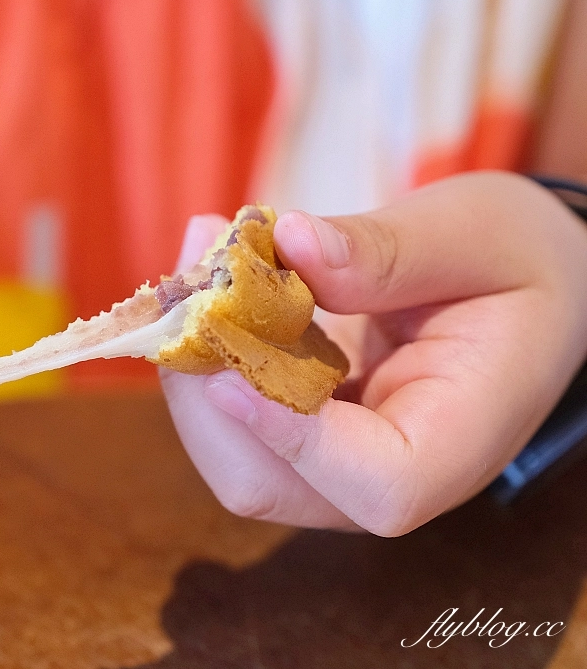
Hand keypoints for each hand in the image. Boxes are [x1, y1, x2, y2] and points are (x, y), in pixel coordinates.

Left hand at [162, 171, 586, 535]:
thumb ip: (389, 250)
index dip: (295, 440)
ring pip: (234, 456)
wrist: (528, 287)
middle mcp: (392, 473)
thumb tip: (289, 241)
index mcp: (462, 440)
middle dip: (206, 395)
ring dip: (194, 369)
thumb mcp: (477, 234)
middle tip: (191, 285)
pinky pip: (233, 421)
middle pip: (270, 484)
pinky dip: (208, 357)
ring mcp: (338, 463)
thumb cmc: (519, 263)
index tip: (227, 372)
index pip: (379, 486)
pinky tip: (212, 283)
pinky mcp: (304, 434)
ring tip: (198, 263)